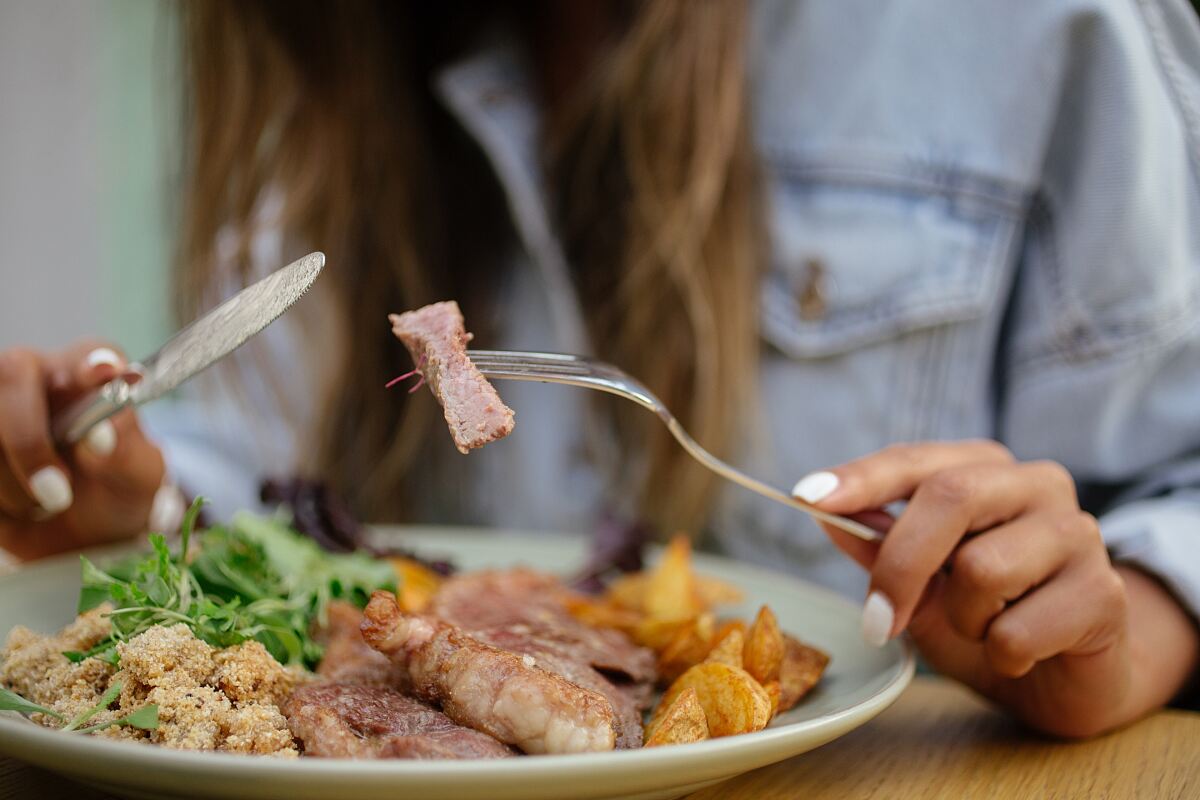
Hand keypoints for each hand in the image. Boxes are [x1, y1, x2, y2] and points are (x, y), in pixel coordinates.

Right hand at [0, 341, 168, 559]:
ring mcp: (0, 406)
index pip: (92, 353)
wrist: (85, 534)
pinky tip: (17, 505)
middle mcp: (39, 377)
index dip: (93, 362)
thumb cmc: (116, 489)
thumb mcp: (138, 477)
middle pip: (11, 374)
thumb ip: (127, 452)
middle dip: (28, 441)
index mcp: (90, 376)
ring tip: (48, 503)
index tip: (101, 374)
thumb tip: (103, 435)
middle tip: (58, 495)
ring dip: (15, 484)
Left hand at [794, 440, 1197, 737]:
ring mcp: (1079, 533)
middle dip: (900, 564)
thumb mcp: (919, 583)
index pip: (916, 461)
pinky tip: (1019, 653)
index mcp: (987, 470)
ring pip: (983, 568)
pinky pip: (1016, 630)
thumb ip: (877, 545)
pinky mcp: (1104, 593)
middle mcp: (1037, 485)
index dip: (860, 478)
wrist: (1067, 676)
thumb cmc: (986, 616)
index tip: (806, 498)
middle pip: (951, 497)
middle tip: (878, 621)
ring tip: (983, 628)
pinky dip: (999, 655)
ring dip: (962, 618)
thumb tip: (822, 510)